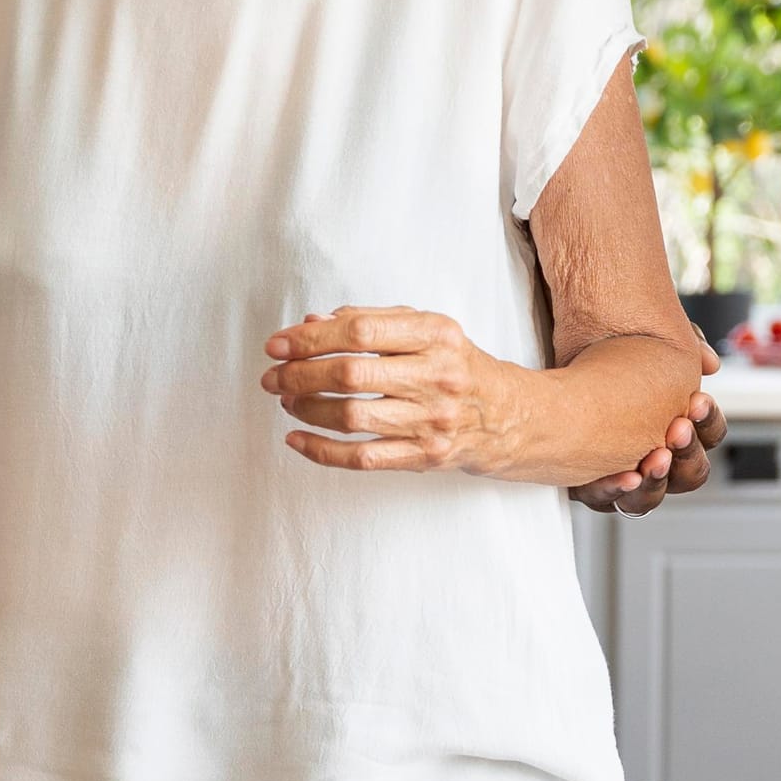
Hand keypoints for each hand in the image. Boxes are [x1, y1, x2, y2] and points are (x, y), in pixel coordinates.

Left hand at [262, 307, 523, 472]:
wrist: (508, 416)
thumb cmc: (455, 365)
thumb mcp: (425, 329)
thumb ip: (369, 322)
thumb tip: (309, 324)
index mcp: (435, 334)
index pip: (358, 332)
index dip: (309, 339)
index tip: (277, 345)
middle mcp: (437, 375)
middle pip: (350, 374)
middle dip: (299, 374)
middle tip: (273, 376)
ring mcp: (432, 420)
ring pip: (352, 417)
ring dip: (307, 409)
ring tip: (287, 401)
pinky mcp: (426, 456)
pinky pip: (362, 458)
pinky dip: (321, 451)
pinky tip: (296, 439)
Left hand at [572, 337, 726, 514]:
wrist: (546, 368)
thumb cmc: (599, 357)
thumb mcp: (643, 343)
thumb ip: (681, 346)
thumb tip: (708, 363)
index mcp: (675, 428)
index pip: (709, 435)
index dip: (709, 421)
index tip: (698, 401)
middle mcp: (653, 458)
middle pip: (690, 474)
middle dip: (688, 453)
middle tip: (678, 428)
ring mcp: (622, 476)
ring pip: (651, 497)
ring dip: (657, 480)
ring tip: (655, 456)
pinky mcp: (587, 484)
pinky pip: (606, 500)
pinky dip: (615, 490)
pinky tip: (624, 474)